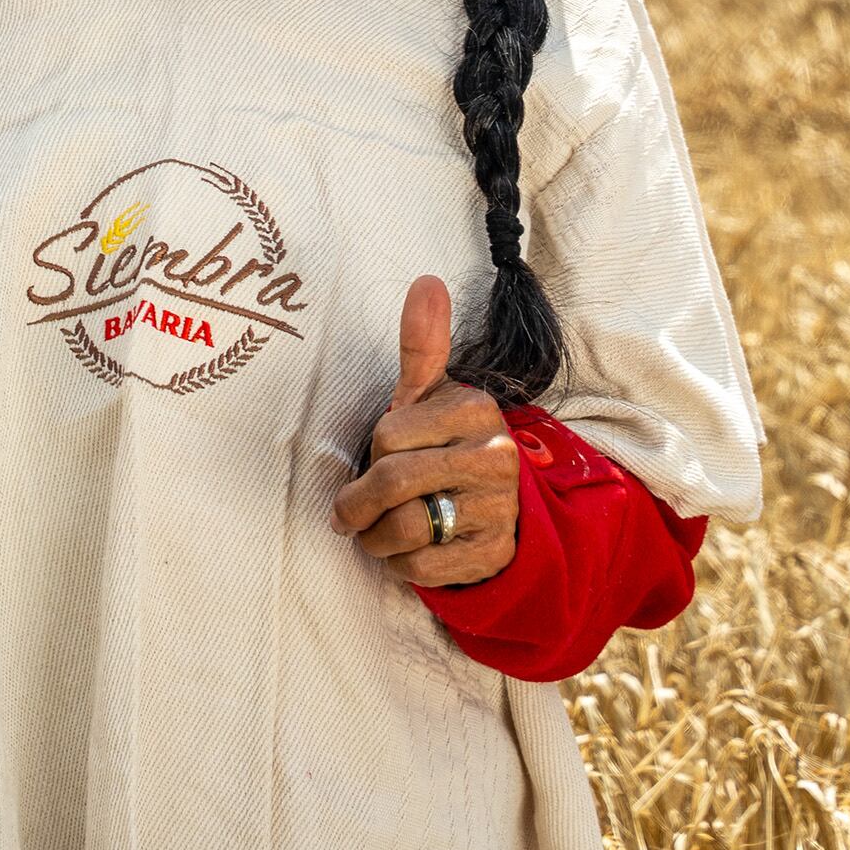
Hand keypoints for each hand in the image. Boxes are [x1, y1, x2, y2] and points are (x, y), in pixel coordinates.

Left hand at [329, 275, 519, 586]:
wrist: (500, 509)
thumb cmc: (445, 445)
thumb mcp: (432, 396)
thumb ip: (423, 345)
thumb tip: (426, 282)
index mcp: (474, 409)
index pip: (387, 435)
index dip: (371, 453)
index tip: (377, 458)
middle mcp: (495, 455)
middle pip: (392, 482)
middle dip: (358, 504)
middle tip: (349, 512)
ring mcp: (499, 508)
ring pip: (405, 529)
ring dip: (376, 538)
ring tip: (379, 531)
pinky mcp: (493, 553)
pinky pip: (423, 567)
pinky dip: (402, 565)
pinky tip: (410, 550)